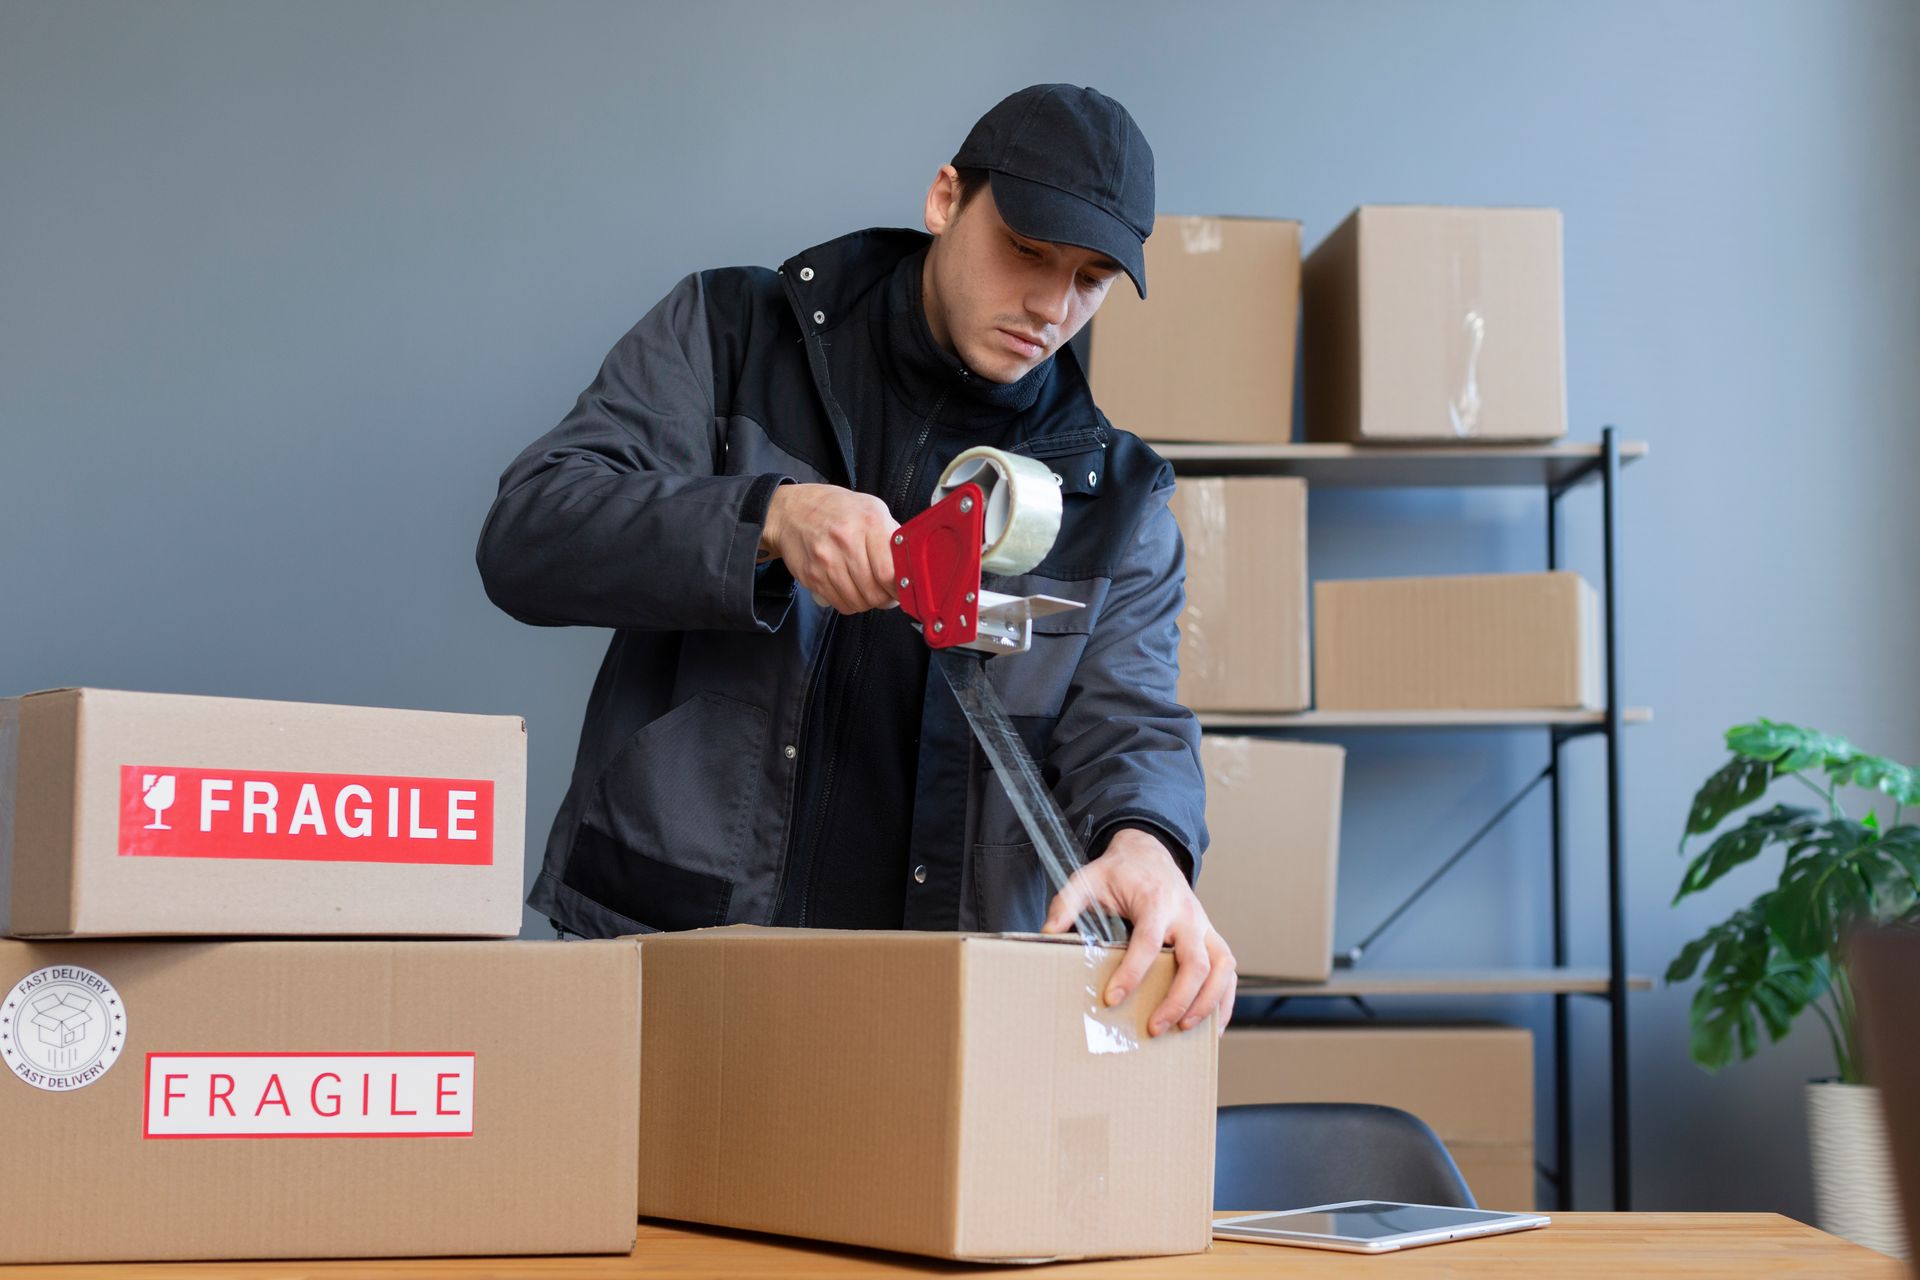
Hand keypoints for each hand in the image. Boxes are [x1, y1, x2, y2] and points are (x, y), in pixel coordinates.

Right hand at [762, 483, 900, 614]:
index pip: (889, 572)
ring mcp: (826, 560)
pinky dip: (850, 603)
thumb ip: (892, 537)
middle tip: (886, 593)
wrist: (792, 510)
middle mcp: (846, 540)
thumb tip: (910, 567)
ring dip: (867, 602)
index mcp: (869, 522)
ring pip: (858, 602)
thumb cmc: (837, 509)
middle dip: (885, 599)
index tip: (902, 590)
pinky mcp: (813, 576)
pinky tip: (851, 589)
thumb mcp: (872, 509)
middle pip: (874, 592)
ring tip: (868, 590)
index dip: (899, 588)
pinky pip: (840, 604)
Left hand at [1041, 828, 1236, 1037]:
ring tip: (1185, 1030)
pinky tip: (1212, 1026)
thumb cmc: (1119, 872)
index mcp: (1156, 900)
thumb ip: (1066, 904)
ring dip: (1208, 1003)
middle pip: (1195, 961)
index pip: (1148, 940)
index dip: (1132, 972)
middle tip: (1154, 1027)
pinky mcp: (1212, 937)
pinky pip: (1228, 971)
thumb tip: (1046, 934)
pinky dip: (1224, 1000)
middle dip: (1178, 999)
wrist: (1149, 852)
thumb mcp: (1086, 879)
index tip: (1112, 998)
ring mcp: (1205, 926)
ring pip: (1221, 968)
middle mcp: (1187, 914)